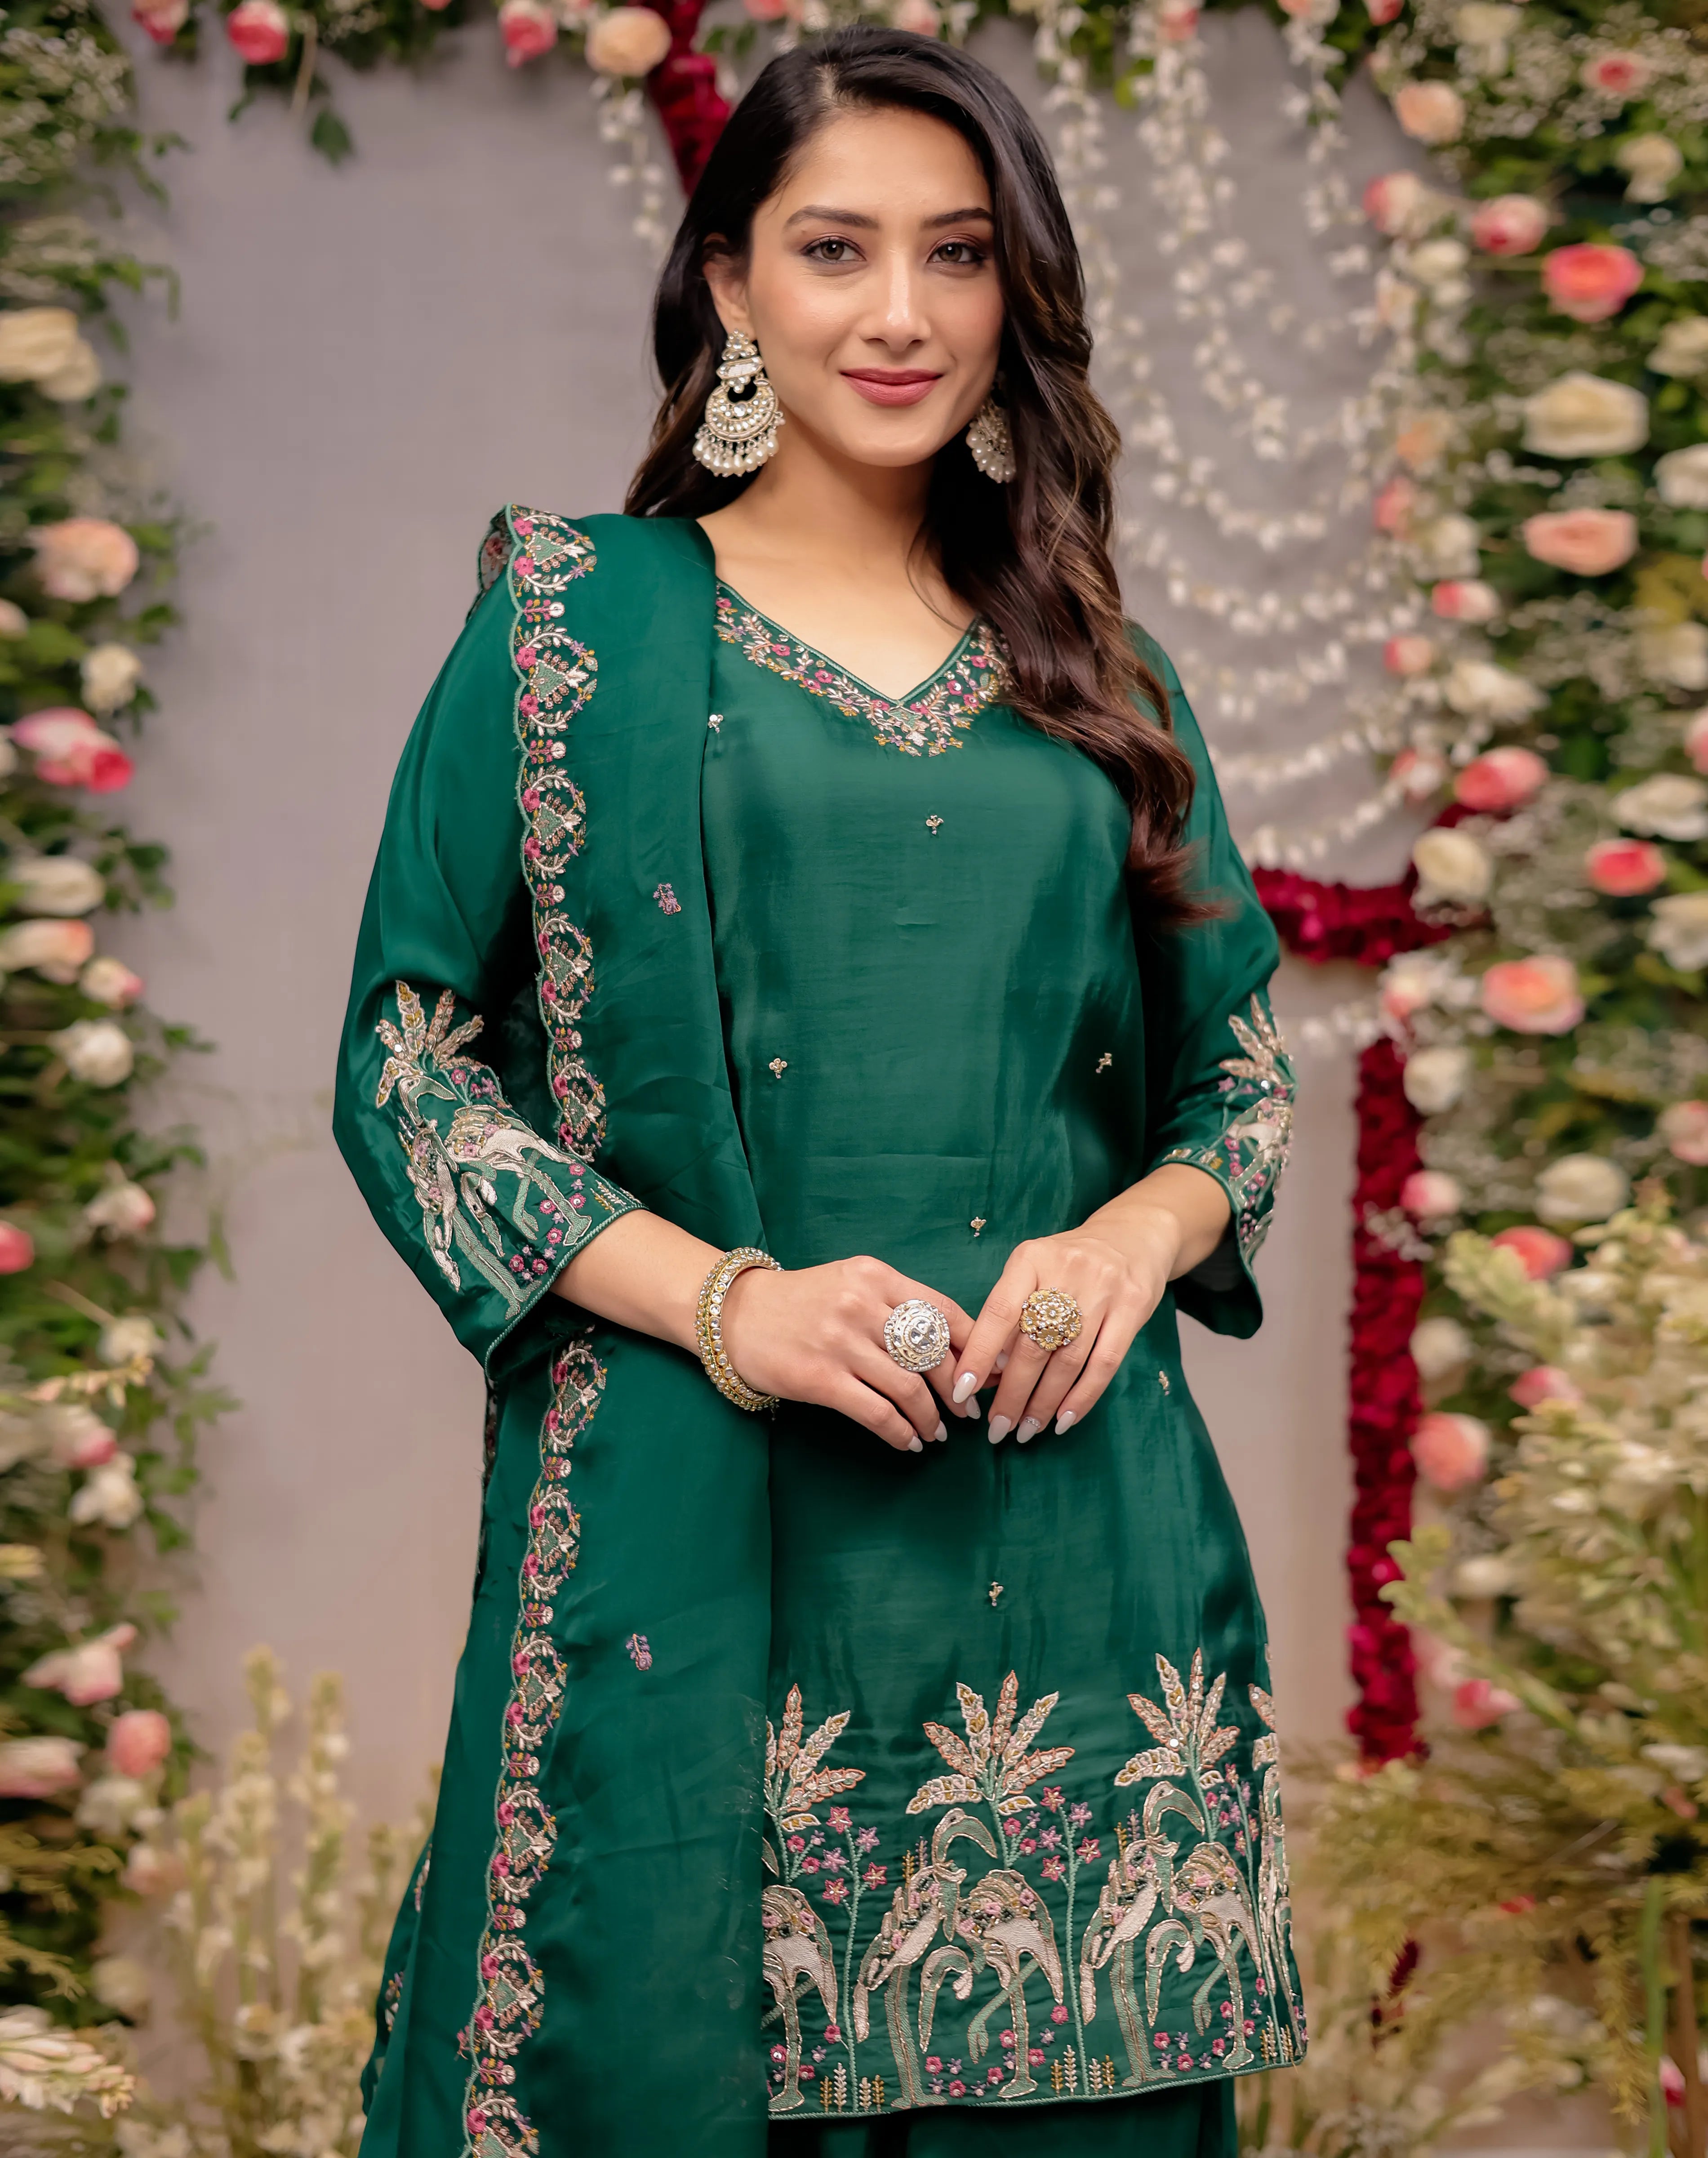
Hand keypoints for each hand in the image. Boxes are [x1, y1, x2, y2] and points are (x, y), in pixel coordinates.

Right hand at [720, 1256, 975, 1453]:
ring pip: (908, 1388)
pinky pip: (876, 1412)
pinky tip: (908, 1442)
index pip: (944, 1310)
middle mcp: (862, 1305)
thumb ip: (898, 1306)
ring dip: (931, 1418)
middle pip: (933, 1353)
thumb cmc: (804, 1302)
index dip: (976, 1345)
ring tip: (937, 1432)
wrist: (737, 1315)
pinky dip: (900, 1432)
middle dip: (959, 1388)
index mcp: (876, 1277)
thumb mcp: (853, 1284)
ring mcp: (840, 1342)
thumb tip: (956, 1345)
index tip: (990, 1372)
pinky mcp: (820, 1379)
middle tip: (968, 1410)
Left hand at [952, 1211, 1181, 1443]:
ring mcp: (1103, 1290)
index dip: (979, 1354)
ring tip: (1026, 1430)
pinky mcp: (1133, 1308)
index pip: (999, 1312)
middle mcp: (1066, 1271)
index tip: (962, 1391)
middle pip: (1033, 1344)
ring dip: (1043, 1402)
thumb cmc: (1069, 1263)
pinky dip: (1082, 1397)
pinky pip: (1104, 1364)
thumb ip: (1012, 1310)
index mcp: (1031, 1259)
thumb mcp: (1034, 1270)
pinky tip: (1064, 1420)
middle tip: (997, 1428)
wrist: (1133, 1236)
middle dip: (1011, 1393)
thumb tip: (990, 1369)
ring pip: (1067, 1360)